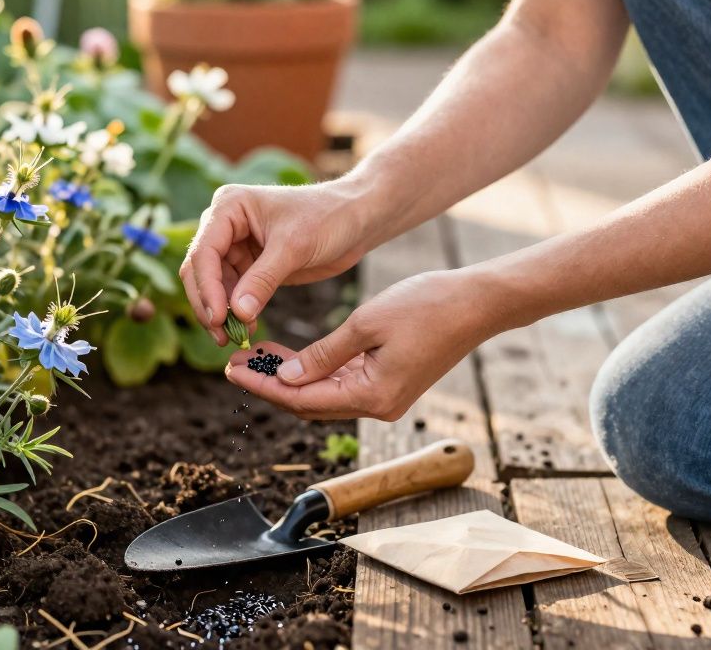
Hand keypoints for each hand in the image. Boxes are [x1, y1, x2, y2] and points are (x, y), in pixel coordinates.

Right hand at [180, 180, 378, 343]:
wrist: (357, 219)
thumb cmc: (328, 217)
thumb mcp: (294, 247)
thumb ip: (263, 279)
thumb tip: (238, 313)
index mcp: (229, 207)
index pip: (204, 252)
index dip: (207, 288)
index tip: (218, 319)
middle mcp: (225, 224)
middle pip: (199, 270)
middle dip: (208, 303)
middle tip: (220, 336)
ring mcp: (235, 245)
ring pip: (213, 285)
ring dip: (220, 312)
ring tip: (233, 339)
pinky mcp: (250, 265)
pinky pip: (233, 292)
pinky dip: (236, 312)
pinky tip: (245, 329)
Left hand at [225, 271, 499, 419]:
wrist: (478, 303)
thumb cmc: (427, 306)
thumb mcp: (366, 324)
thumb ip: (323, 354)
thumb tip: (286, 377)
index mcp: (372, 396)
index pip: (302, 399)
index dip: (263, 385)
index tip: (232, 371)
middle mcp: (378, 406)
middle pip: (309, 404)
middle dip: (270, 385)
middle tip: (234, 365)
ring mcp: (385, 398)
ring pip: (323, 395)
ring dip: (289, 379)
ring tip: (254, 358)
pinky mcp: (390, 385)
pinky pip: (342, 385)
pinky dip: (314, 372)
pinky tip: (289, 356)